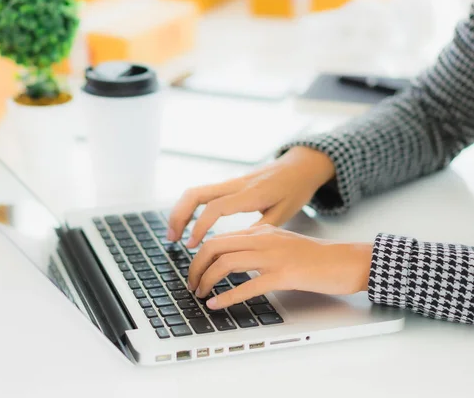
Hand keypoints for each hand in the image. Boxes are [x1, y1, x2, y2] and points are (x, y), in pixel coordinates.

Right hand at [167, 147, 334, 247]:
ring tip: (174, 235)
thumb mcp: (284, 214)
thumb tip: (236, 248)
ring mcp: (230, 182)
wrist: (300, 165)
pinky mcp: (229, 184)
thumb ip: (260, 229)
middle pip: (196, 194)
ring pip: (195, 192)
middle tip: (172, 239)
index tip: (193, 244)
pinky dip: (189, 208)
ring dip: (180, 211)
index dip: (200, 226)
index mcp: (251, 194)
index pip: (216, 207)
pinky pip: (202, 193)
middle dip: (179, 215)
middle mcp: (235, 185)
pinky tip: (187, 224)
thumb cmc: (295, 190)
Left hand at [188, 225, 372, 309]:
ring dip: (207, 280)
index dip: (200, 256)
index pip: (219, 238)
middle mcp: (263, 240)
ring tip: (200, 294)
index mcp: (261, 232)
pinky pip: (248, 285)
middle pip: (215, 247)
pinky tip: (217, 305)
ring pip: (226, 263)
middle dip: (196, 266)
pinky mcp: (284, 275)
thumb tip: (232, 261)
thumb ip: (257, 248)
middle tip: (192, 284)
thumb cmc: (315, 257)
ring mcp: (273, 256)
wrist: (345, 261)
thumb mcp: (281, 244)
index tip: (195, 271)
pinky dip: (227, 296)